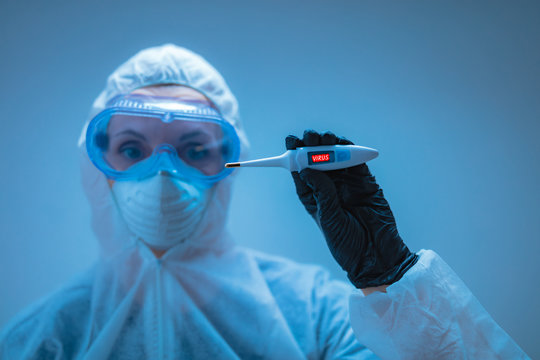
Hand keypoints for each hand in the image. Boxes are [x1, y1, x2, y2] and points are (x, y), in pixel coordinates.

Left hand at [286, 130, 417, 287]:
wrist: (376, 254)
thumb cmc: (346, 242)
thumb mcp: (329, 218)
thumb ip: (322, 192)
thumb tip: (307, 168)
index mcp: (312, 197)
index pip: (300, 171)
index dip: (294, 155)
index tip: (291, 141)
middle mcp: (327, 188)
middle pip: (316, 160)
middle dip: (312, 145)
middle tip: (310, 137)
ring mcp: (346, 183)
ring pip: (335, 157)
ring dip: (330, 144)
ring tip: (326, 137)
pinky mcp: (365, 181)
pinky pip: (356, 161)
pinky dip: (350, 150)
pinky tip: (344, 142)